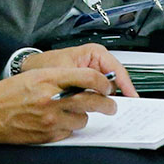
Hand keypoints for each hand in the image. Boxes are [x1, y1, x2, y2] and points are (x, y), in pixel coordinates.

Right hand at [0, 66, 118, 144]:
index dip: (103, 82)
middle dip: (106, 104)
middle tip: (111, 105)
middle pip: (92, 101)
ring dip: (83, 116)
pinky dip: (68, 128)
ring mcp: (51, 119)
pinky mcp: (48, 135)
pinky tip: (58, 122)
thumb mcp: (35, 76)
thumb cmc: (9, 93)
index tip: (107, 86)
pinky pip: (70, 132)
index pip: (88, 78)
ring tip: (72, 113)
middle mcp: (52, 99)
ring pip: (83, 119)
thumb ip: (61, 77)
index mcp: (49, 79)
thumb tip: (86, 82)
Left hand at [20, 42, 137, 98]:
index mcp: (95, 53)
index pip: (117, 69)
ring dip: (107, 100)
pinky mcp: (89, 84)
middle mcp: (97, 62)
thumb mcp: (64, 71)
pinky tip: (97, 109)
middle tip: (120, 108)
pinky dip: (98, 102)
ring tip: (109, 110)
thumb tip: (94, 94)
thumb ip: (81, 82)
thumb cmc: (46, 65)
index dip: (126, 85)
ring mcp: (93, 74)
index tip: (132, 97)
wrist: (32, 69)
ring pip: (108, 89)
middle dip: (118, 94)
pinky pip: (99, 93)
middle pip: (115, 81)